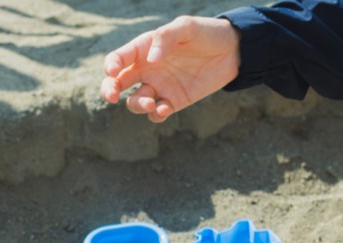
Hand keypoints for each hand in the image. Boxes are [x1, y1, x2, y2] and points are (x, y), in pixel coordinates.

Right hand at [100, 16, 241, 122]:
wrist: (233, 51)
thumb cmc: (206, 33)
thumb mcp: (186, 27)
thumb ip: (166, 38)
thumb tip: (151, 59)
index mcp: (144, 49)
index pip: (119, 59)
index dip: (111, 66)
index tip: (113, 71)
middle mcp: (147, 69)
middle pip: (117, 83)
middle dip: (109, 90)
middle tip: (111, 96)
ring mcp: (159, 87)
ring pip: (135, 102)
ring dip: (137, 105)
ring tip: (151, 103)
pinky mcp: (173, 102)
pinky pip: (156, 114)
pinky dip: (156, 115)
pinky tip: (164, 108)